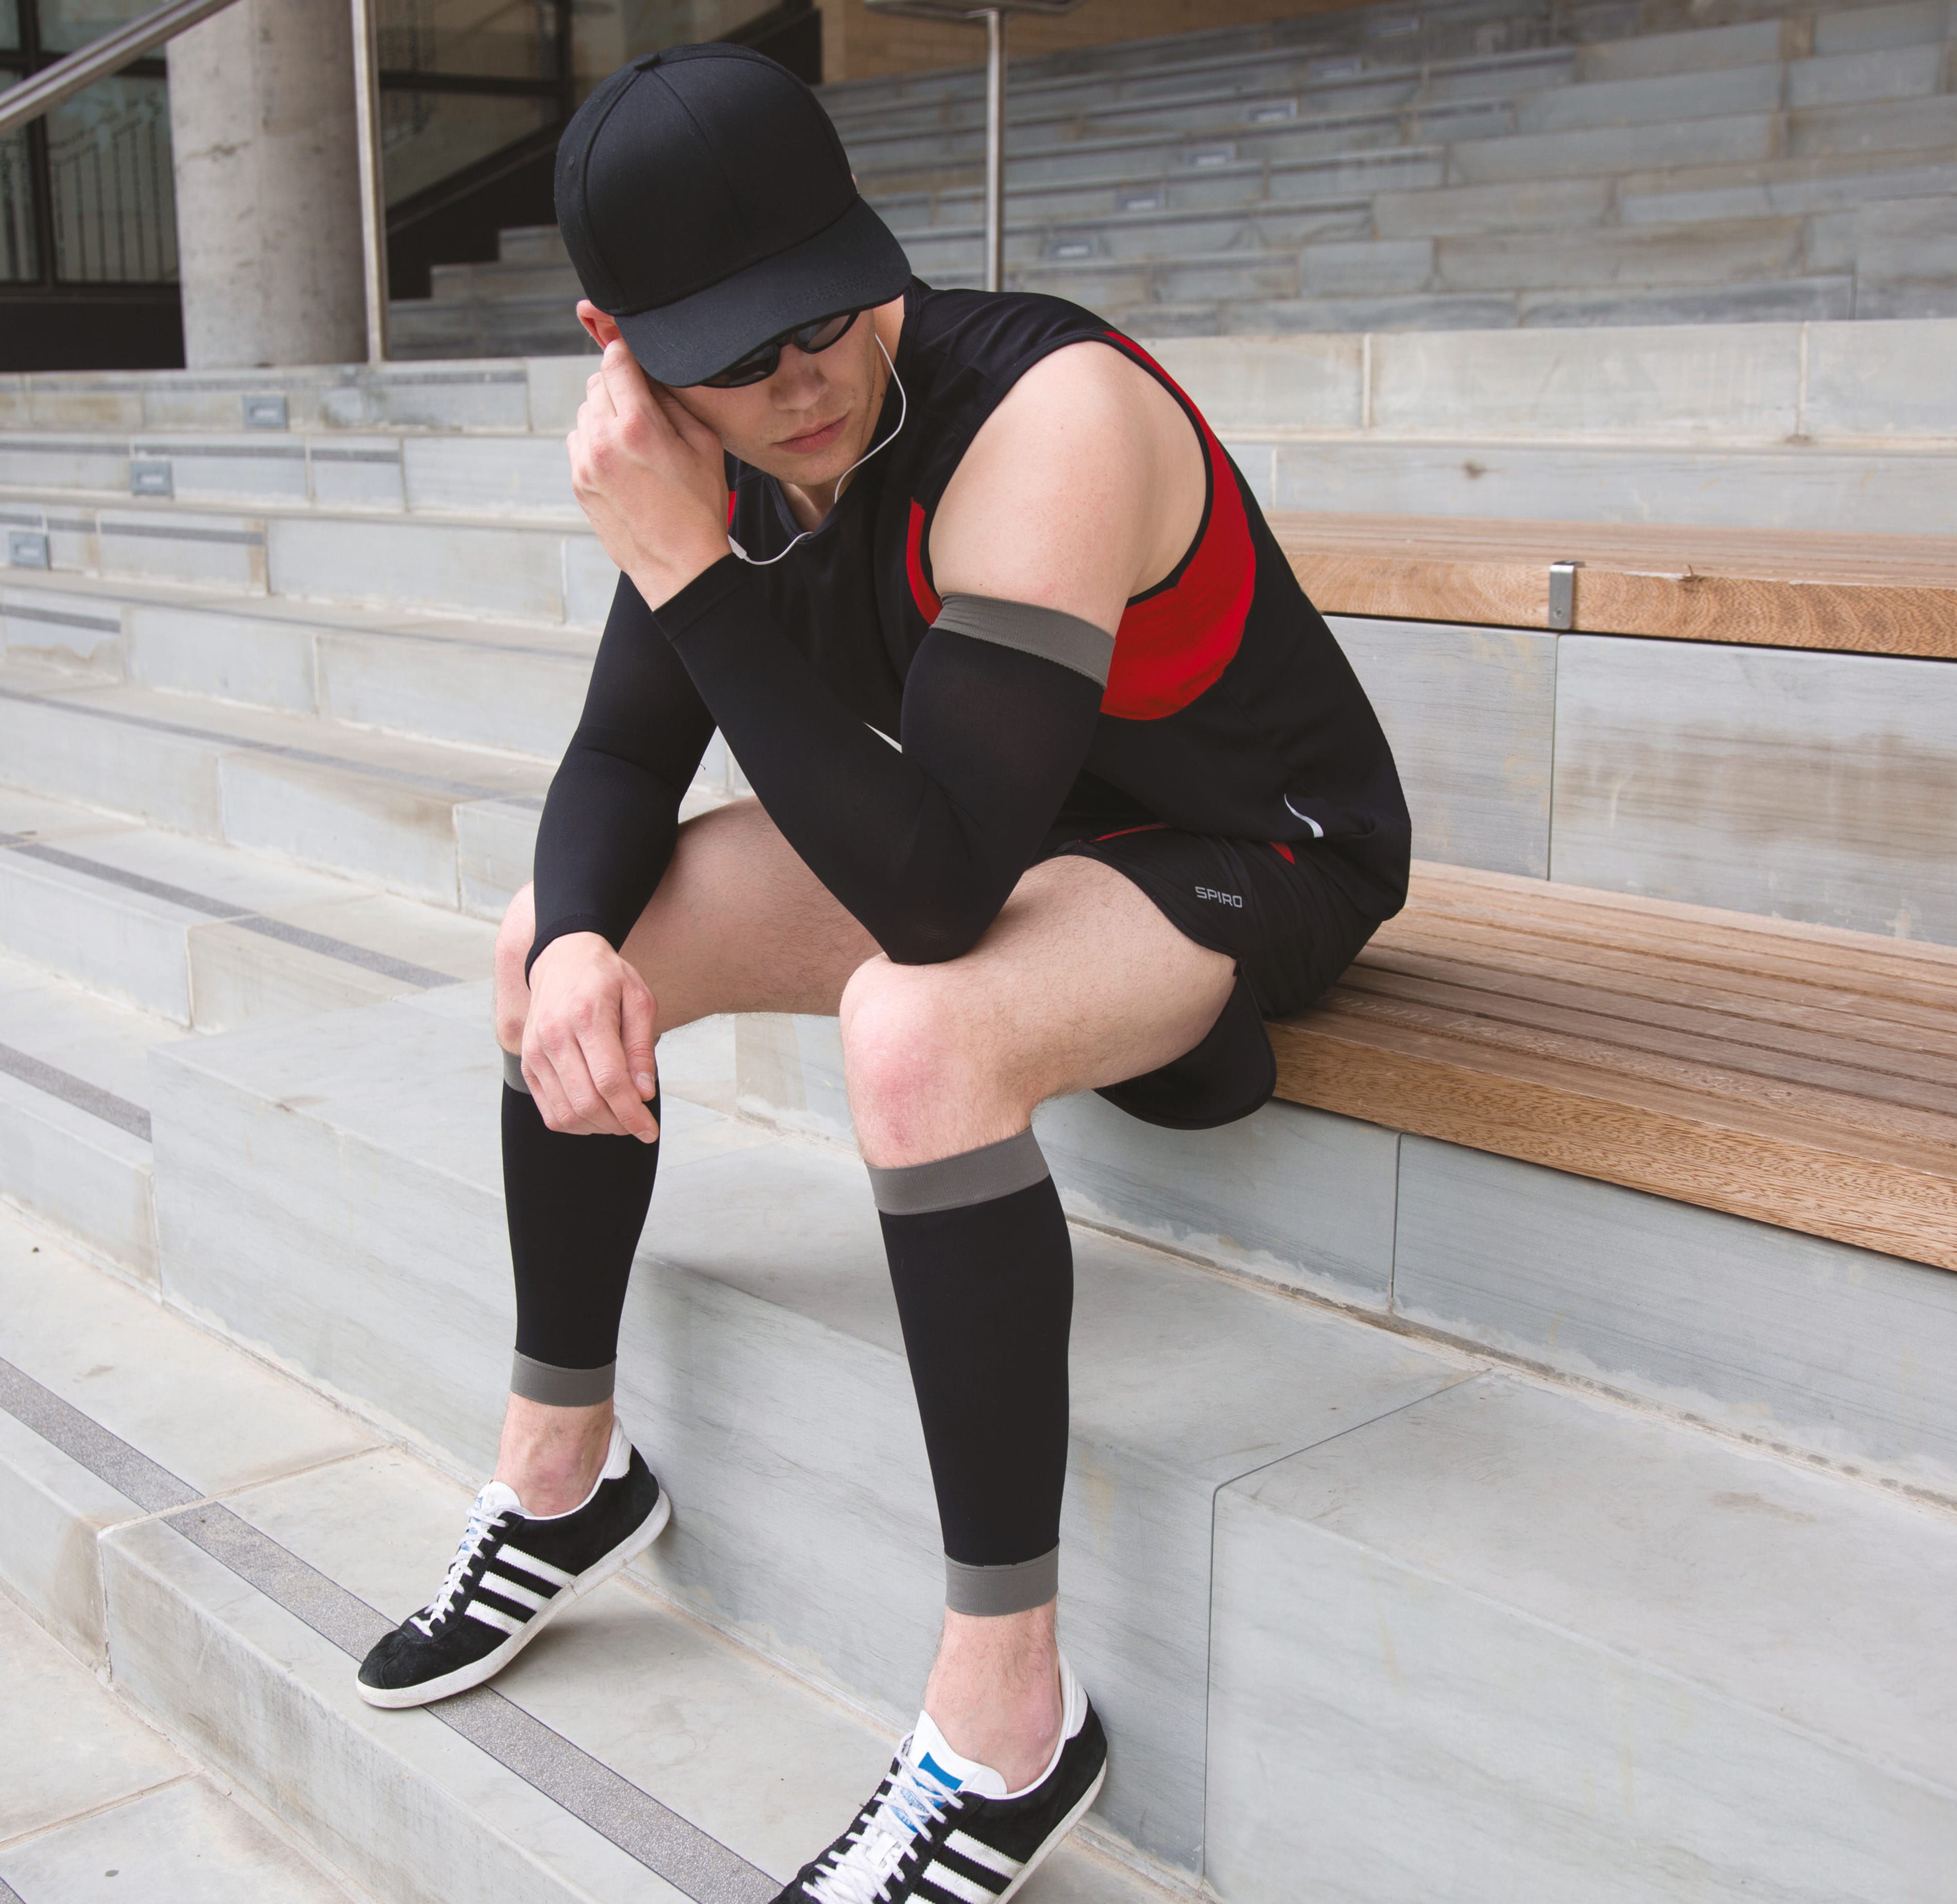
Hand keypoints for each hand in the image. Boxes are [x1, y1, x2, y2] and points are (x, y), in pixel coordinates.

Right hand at [521, 931, 660, 1140]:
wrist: (562, 958)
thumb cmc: (606, 979)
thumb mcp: (639, 999)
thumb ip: (641, 1047)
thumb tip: (644, 1093)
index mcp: (586, 1017)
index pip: (609, 1081)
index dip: (632, 1114)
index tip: (650, 1131)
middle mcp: (554, 1036)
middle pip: (586, 1103)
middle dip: (618, 1124)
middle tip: (638, 1124)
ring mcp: (536, 1052)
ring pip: (565, 1114)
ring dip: (597, 1128)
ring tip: (619, 1118)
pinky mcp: (528, 1064)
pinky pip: (549, 1111)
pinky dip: (575, 1123)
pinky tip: (596, 1115)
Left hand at [567, 329, 731, 608]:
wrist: (680, 567)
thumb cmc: (699, 510)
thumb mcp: (704, 446)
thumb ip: (674, 403)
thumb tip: (652, 378)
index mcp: (637, 426)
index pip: (615, 361)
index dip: (625, 351)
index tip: (634, 354)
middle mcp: (603, 441)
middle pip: (596, 382)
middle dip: (617, 383)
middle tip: (641, 399)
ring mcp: (585, 465)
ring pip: (584, 411)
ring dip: (604, 411)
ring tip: (633, 434)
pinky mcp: (578, 484)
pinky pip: (578, 442)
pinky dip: (594, 439)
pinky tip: (620, 457)